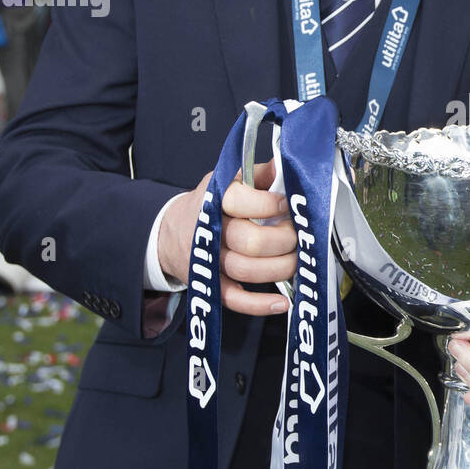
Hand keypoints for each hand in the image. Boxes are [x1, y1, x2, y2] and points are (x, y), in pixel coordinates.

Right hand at [157, 160, 296, 315]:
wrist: (171, 231)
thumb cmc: (210, 204)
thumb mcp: (231, 181)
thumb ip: (260, 174)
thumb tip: (286, 164)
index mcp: (216, 199)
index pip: (240, 201)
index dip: (269, 204)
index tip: (287, 205)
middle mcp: (212, 230)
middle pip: (249, 241)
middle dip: (283, 240)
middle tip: (297, 236)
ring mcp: (211, 260)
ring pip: (245, 270)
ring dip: (278, 269)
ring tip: (296, 260)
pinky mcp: (213, 284)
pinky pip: (234, 299)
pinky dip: (259, 304)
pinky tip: (282, 300)